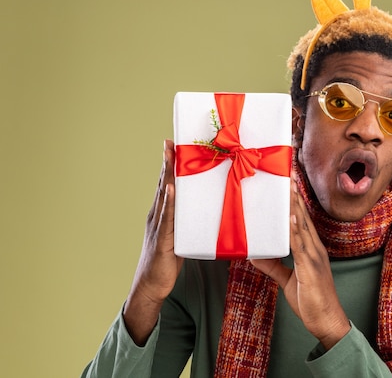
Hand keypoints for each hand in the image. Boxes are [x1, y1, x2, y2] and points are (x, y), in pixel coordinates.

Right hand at [123, 139, 182, 344]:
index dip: (168, 165)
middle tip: (169, 142)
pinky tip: (170, 187)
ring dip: (167, 175)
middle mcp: (157, 215)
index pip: (166, 184)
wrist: (151, 286)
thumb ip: (188, 221)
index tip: (171, 145)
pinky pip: (167, 217)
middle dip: (166, 162)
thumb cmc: (167, 262)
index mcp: (162, 214)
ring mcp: (158, 226)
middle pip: (163, 184)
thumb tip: (204, 209)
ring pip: (164, 196)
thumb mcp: (180, 236)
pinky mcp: (163, 239)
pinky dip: (168, 201)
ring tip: (170, 156)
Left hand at [251, 178, 350, 349]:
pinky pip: (302, 246)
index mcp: (311, 249)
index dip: (294, 201)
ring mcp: (314, 257)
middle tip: (288, 173)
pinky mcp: (311, 268)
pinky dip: (296, 230)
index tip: (288, 183)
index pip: (301, 219)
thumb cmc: (312, 301)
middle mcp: (314, 248)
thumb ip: (274, 266)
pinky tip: (291, 217)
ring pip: (302, 226)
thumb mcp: (288, 280)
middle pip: (302, 216)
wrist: (328, 322)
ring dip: (294, 205)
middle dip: (294, 194)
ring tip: (287, 186)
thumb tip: (255, 255)